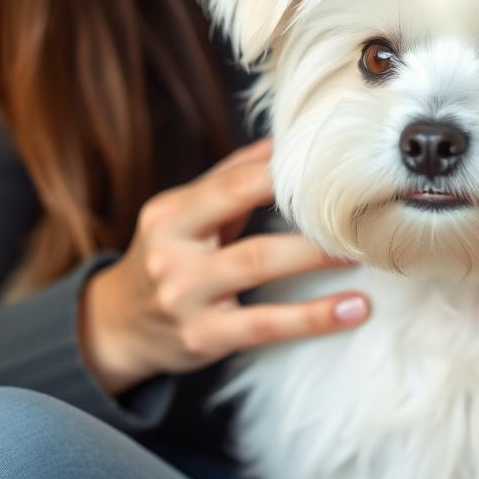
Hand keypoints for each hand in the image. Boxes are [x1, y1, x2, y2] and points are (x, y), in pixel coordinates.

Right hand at [78, 137, 369, 394]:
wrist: (115, 327)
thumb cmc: (166, 259)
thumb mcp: (182, 215)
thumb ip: (228, 178)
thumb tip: (282, 141)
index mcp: (170, 214)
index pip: (230, 182)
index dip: (280, 171)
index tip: (328, 164)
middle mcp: (171, 251)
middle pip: (241, 215)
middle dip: (303, 211)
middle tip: (356, 206)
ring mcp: (185, 297)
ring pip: (257, 265)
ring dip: (315, 256)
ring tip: (362, 250)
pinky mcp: (203, 337)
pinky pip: (267, 325)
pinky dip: (315, 317)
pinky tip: (355, 308)